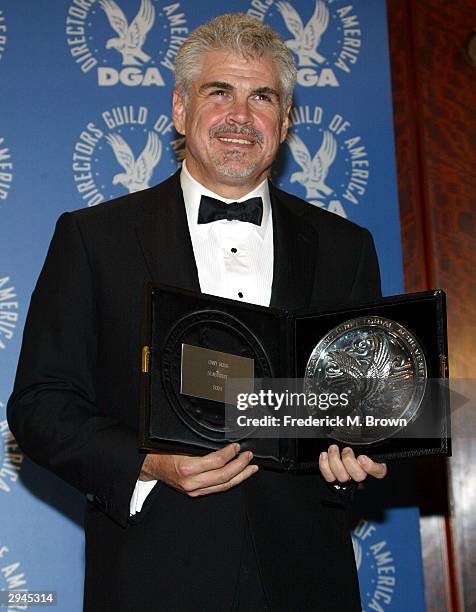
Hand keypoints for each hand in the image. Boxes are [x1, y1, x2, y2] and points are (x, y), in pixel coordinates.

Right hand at [140, 443, 257, 496]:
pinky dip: (231, 482)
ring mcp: (194, 490)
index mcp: (187, 467)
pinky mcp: (196, 493)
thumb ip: (199, 444)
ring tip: (251, 467)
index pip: (216, 461)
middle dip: (240, 465)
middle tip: (249, 456)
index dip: (230, 454)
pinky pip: (217, 489)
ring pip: (223, 485)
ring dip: (240, 476)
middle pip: (224, 476)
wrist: (150, 467)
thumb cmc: (163, 452)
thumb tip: (222, 440)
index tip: (237, 446)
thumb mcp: (180, 443)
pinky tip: (239, 476)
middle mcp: (192, 482)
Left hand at [319, 444, 386, 484]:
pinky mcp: (334, 478)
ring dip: (335, 461)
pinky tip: (324, 455)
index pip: (379, 471)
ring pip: (342, 477)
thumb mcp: (363, 439)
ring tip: (333, 448)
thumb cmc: (354, 442)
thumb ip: (367, 438)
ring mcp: (347, 477)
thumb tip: (369, 428)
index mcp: (373, 465)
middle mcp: (360, 474)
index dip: (370, 466)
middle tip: (346, 450)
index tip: (362, 457)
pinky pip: (329, 477)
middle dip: (349, 461)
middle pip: (359, 476)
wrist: (339, 449)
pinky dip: (324, 465)